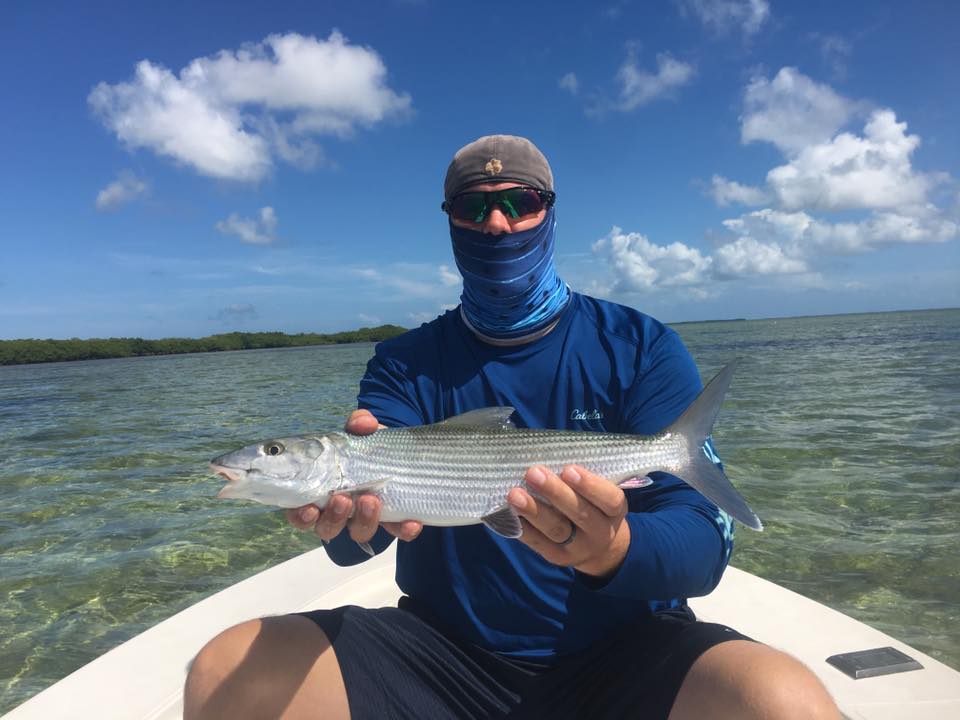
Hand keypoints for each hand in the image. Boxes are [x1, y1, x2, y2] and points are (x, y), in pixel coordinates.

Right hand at [285, 409, 422, 544]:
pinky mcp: (392, 521)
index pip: (301, 512)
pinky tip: (412, 522)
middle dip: (333, 517)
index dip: (301, 515)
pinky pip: (396, 531)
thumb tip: (363, 423)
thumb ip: (358, 423)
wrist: (398, 452)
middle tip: (342, 498)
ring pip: (359, 532)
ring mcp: (365, 518)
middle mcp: (339, 511)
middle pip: (327, 528)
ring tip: (371, 500)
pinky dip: (403, 529)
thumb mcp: (360, 432)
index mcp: (320, 491)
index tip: (309, 508)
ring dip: (364, 520)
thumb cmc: (366, 445)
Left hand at [508, 465, 629, 578]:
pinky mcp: (558, 557)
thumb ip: (583, 477)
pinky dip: (523, 527)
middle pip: (580, 514)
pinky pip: (539, 543)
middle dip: (555, 492)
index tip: (569, 469)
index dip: (590, 485)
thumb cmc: (594, 505)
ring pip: (556, 529)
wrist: (601, 549)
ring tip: (514, 494)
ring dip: (533, 510)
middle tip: (533, 473)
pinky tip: (510, 512)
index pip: (609, 499)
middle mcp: (601, 533)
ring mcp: (579, 548)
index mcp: (615, 511)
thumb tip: (547, 452)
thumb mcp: (601, 493)